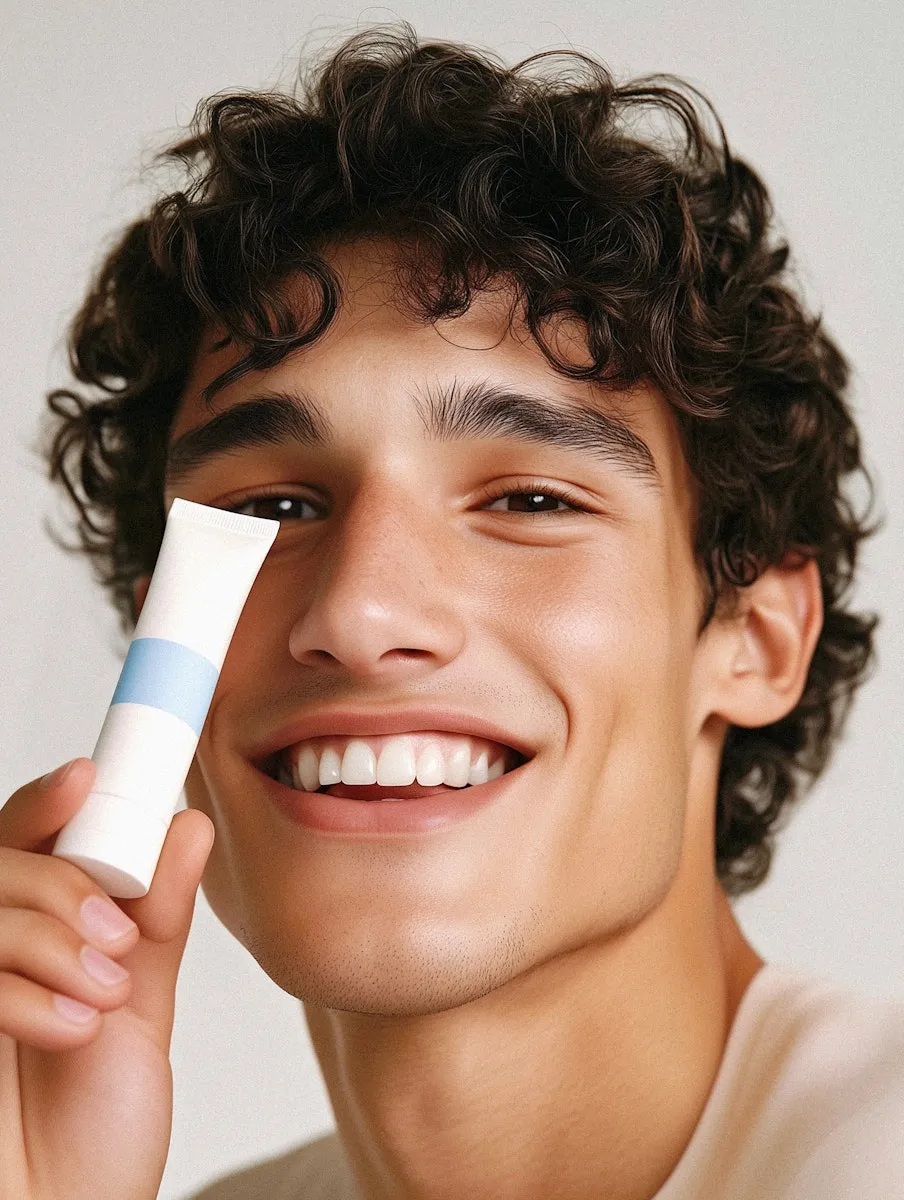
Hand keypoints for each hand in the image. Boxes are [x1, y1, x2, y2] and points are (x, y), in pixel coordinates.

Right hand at [0, 757, 213, 1199]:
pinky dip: (27, 996)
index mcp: (38, 933)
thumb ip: (157, 921)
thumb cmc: (94, 1127)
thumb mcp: (140, 1010)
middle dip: (60, 881)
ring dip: (52, 941)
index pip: (28, 839)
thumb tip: (190, 827)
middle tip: (116, 932)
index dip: (50, 799)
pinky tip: (74, 1029)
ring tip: (106, 994)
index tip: (89, 776)